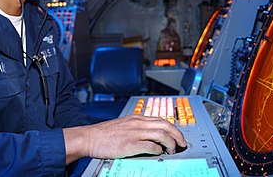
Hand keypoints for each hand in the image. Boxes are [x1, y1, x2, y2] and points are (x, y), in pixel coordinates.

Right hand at [63, 115, 185, 163]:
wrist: (90, 137)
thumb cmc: (104, 134)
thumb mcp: (123, 125)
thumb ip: (137, 128)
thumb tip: (150, 136)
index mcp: (136, 118)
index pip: (161, 119)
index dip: (172, 128)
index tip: (177, 136)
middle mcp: (138, 123)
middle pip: (165, 124)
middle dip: (177, 134)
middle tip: (182, 144)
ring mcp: (135, 132)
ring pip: (161, 134)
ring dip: (170, 143)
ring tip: (172, 150)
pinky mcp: (130, 144)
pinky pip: (151, 146)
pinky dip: (158, 150)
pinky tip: (158, 153)